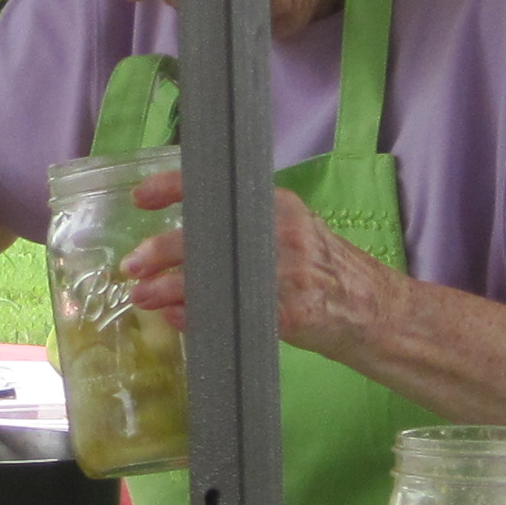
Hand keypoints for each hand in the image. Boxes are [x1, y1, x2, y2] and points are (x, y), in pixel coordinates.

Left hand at [122, 172, 390, 365]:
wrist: (374, 311)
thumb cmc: (327, 271)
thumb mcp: (294, 234)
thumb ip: (244, 234)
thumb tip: (181, 247)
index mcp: (277, 206)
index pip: (218, 186)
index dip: (173, 188)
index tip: (140, 198)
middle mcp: (280, 232)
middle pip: (207, 235)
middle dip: (161, 250)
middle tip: (131, 265)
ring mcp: (286, 272)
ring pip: (211, 276)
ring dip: (169, 288)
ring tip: (141, 297)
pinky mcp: (289, 310)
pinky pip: (230, 310)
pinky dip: (197, 314)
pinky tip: (177, 318)